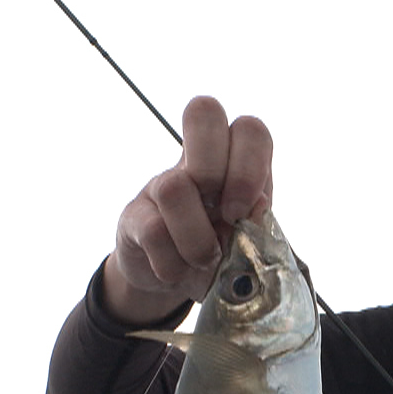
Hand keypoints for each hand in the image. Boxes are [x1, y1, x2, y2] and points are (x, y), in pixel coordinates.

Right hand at [101, 95, 273, 325]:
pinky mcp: (133, 216)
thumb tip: (255, 210)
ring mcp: (160, 183)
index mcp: (235, 161)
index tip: (246, 212)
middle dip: (221, 172)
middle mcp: (195, 160)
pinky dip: (172, 265)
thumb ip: (259, 226)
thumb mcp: (249, 242)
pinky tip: (176, 273)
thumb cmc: (222, 254)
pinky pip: (153, 233)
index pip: (249, 128)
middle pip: (205, 111)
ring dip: (196, 240)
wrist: (176, 282)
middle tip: (227, 218)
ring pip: (175, 187)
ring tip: (202, 260)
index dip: (250, 166)